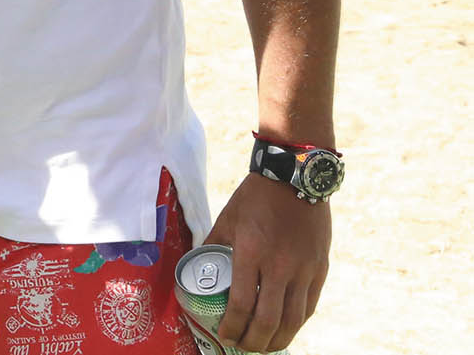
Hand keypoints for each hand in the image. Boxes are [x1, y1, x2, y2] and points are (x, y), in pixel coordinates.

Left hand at [206, 172, 329, 351]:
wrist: (294, 177)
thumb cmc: (254, 198)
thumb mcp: (226, 219)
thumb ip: (212, 244)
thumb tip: (196, 264)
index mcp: (251, 252)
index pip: (242, 304)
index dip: (232, 327)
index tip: (224, 335)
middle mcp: (280, 266)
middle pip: (268, 321)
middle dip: (254, 342)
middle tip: (243, 347)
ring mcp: (303, 269)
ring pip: (292, 319)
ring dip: (278, 340)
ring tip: (264, 346)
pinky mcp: (320, 269)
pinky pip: (309, 306)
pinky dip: (297, 323)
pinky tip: (286, 329)